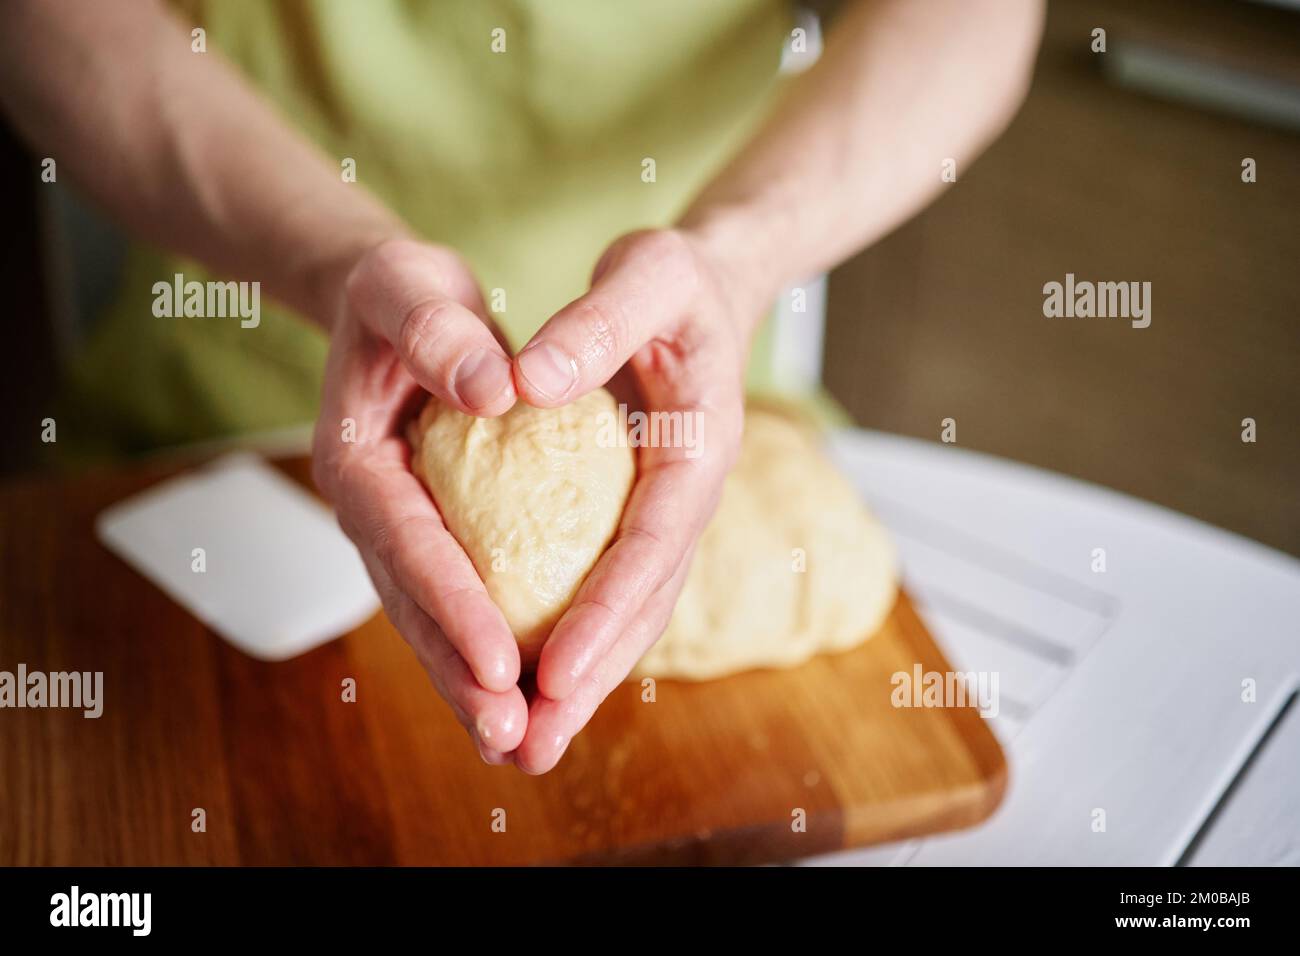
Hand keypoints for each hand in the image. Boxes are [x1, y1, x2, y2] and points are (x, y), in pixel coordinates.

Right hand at [311, 238, 526, 764]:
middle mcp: (372, 511)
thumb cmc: (404, 294)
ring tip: (522, 745)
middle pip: (415, 607)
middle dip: (462, 676)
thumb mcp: (410, 286)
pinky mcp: (436, 539)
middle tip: (512, 735)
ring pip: (435, 622)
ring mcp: (400, 534)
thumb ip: (437, 332)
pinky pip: (462, 604)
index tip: (499, 662)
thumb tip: (495, 390)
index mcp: (357, 461)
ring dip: (474, 687)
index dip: (452, 604)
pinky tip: (533, 697)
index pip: (408, 543)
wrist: (396, 309)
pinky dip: (491, 651)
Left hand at [508, 228, 763, 772]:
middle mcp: (688, 499)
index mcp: (698, 449)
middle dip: (590, 681)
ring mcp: (664, 516)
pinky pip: (608, 592)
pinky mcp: (635, 521)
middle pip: (644, 605)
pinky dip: (574, 641)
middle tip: (530, 746)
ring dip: (580, 682)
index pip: (653, 546)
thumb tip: (522, 385)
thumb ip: (597, 325)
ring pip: (628, 614)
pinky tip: (528, 681)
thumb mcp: (647, 272)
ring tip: (523, 744)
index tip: (553, 672)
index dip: (605, 613)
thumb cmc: (676, 279)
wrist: (703, 293)